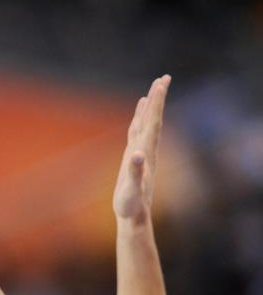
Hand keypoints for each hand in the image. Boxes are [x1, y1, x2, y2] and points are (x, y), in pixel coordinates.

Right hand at [112, 75, 170, 223]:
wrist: (134, 216)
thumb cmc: (131, 204)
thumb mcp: (131, 189)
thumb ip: (134, 171)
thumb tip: (136, 154)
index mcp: (146, 152)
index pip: (153, 122)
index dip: (156, 102)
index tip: (161, 83)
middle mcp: (146, 149)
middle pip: (153, 118)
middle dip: (158, 98)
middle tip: (163, 77)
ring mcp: (141, 153)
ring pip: (146, 123)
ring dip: (150, 106)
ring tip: (153, 90)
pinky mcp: (134, 157)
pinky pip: (137, 132)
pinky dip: (139, 119)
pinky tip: (139, 114)